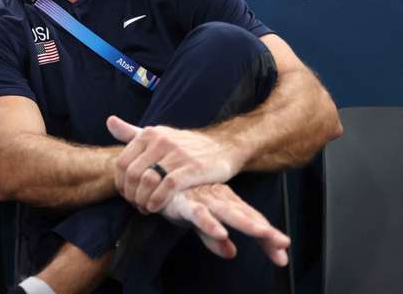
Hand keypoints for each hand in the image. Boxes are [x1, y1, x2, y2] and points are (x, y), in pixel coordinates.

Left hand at [108, 116, 243, 212]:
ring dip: (142, 199)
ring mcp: (177, 154)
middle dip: (130, 194)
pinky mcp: (192, 167)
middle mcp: (161, 141)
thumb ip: (132, 132)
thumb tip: (109, 121)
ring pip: (148, 180)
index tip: (126, 194)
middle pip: (132, 173)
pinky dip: (157, 200)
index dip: (120, 183)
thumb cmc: (185, 145)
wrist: (222, 147)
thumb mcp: (158, 135)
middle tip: (135, 204)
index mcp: (149, 134)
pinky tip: (155, 207)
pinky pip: (167, 186)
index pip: (122, 162)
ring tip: (144, 207)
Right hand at [161, 183, 289, 265]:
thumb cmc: (178, 198)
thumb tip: (230, 253)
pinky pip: (199, 214)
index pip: (250, 219)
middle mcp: (217, 199)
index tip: (283, 255)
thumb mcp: (198, 221)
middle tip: (282, 243)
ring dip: (245, 222)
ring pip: (227, 212)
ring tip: (262, 233)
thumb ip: (214, 238)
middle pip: (244, 216)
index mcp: (225, 202)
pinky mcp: (184, 202)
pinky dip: (210, 223)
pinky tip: (221, 233)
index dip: (267, 236)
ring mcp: (202, 199)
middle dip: (263, 230)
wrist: (150, 179)